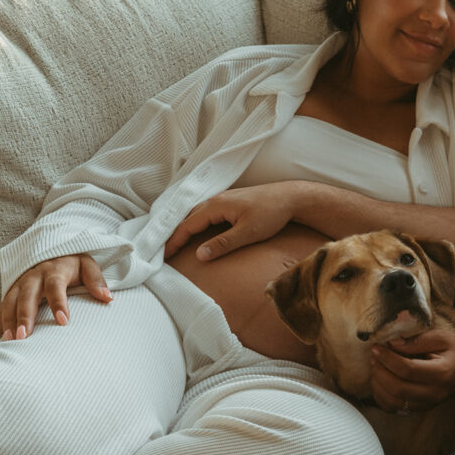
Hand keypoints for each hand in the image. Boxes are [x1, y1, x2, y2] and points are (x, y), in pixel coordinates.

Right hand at [0, 254, 111, 343]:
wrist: (52, 253)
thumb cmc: (73, 264)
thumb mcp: (88, 266)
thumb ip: (96, 280)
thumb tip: (108, 298)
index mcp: (54, 271)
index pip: (56, 286)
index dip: (58, 303)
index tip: (63, 321)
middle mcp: (33, 277)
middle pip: (27, 296)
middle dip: (25, 316)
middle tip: (25, 336)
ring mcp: (19, 285)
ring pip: (10, 303)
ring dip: (8, 322)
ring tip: (9, 342)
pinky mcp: (11, 293)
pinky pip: (0, 309)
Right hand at [163, 184, 293, 260]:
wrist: (291, 197)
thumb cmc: (272, 214)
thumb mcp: (249, 233)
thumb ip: (224, 244)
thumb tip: (199, 255)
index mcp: (216, 205)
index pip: (187, 225)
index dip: (174, 241)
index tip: (163, 256)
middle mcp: (215, 199)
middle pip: (187, 218)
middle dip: (174, 235)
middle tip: (164, 253)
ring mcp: (223, 199)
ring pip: (196, 214)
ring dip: (184, 228)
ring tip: (175, 244)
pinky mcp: (230, 202)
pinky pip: (205, 213)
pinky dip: (195, 223)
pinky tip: (196, 231)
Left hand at [369, 329, 454, 412]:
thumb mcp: (440, 337)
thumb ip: (416, 340)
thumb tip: (392, 343)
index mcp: (442, 373)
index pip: (408, 369)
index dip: (388, 358)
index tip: (377, 347)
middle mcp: (435, 392)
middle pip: (398, 389)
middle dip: (380, 372)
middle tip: (374, 357)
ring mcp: (428, 403)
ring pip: (394, 402)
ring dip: (379, 385)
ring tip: (376, 367)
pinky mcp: (422, 408)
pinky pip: (395, 409)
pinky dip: (382, 397)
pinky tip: (380, 382)